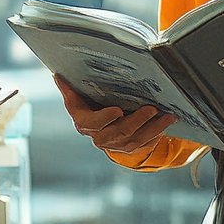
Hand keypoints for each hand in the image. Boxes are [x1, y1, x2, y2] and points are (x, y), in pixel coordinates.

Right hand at [53, 73, 175, 153]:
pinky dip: (155, 137)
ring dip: (153, 129)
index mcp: (85, 124)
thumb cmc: (88, 107)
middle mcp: (100, 137)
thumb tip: (56, 74)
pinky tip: (165, 127)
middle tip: (151, 109)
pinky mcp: (129, 148)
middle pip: (120, 132)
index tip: (117, 110)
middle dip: (137, 121)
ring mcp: (116, 145)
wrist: (100, 127)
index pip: (94, 123)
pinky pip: (144, 145)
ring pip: (136, 140)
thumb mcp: (76, 99)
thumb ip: (68, 88)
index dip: (105, 118)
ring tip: (167, 116)